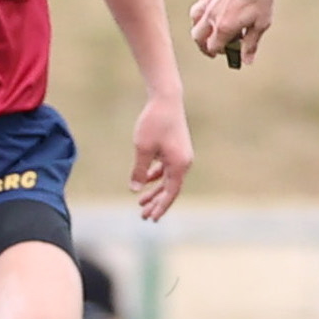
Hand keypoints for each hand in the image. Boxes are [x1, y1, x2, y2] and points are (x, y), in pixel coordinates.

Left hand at [128, 92, 192, 220]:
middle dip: (157, 203)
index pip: (171, 193)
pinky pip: (167, 169)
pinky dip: (156, 176)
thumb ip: (139, 170)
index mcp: (179, 165)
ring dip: (155, 191)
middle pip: (170, 189)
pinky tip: (146, 181)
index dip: (161, 207)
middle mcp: (184, 162)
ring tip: (141, 203)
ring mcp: (181, 155)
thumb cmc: (154, 123)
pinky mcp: (176, 148)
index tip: (151, 219)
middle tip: (144, 216)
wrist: (166, 99)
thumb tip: (134, 189)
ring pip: (168, 179)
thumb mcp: (142, 148)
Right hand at [190, 0, 277, 67]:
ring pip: (194, 18)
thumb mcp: (260, 24)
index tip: (226, 52)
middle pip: (197, 36)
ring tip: (207, 27)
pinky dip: (204, 7)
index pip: (212, 47)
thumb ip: (251, 43)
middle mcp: (210, 16)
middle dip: (203, 44)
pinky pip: (200, 1)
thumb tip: (247, 60)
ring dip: (199, 26)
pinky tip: (212, 6)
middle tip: (211, 46)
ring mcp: (207, 1)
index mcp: (223, 27)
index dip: (218, 52)